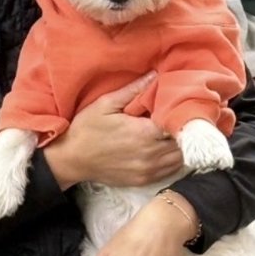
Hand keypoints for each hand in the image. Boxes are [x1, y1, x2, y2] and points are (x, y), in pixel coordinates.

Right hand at [43, 73, 182, 189]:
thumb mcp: (105, 104)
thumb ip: (132, 90)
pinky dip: (172, 160)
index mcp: (143, 132)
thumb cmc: (86, 129)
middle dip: (182, 131)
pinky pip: (169, 171)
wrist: (72, 159)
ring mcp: (147, 170)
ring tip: (172, 134)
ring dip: (179, 146)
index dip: (181, 115)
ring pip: (179, 159)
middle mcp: (150, 154)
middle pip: (182, 143)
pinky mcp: (143, 180)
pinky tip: (164, 149)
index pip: (178, 124)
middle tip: (178, 119)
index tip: (179, 107)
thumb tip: (154, 75)